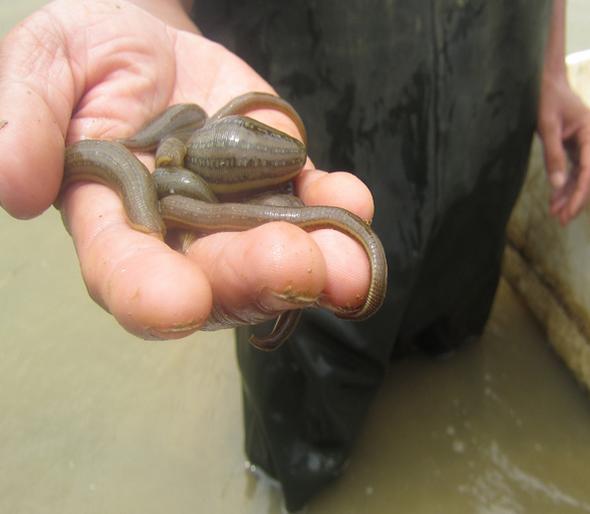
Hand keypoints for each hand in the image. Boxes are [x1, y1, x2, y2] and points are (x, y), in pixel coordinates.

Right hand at [0, 0, 373, 338]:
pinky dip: (337, 212)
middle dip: (253, 280)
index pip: (124, 269)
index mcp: (115, 219)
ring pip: (275, 258)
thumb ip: (27, 116)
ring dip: (318, 266)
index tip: (179, 305)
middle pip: (215, 278)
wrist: (158, 46)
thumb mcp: (49, 64)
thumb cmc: (94, 56)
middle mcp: (180, 237)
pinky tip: (352, 205)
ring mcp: (238, 218)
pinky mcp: (281, 189)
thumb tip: (15, 186)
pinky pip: (313, 208)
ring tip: (349, 269)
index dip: (147, 292)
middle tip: (294, 270)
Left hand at [537, 73, 589, 224]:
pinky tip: (556, 200)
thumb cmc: (546, 98)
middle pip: (588, 176)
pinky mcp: (574, 146)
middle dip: (576, 199)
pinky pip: (574, 169)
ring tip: (556, 214)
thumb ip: (553, 155)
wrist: (545, 82)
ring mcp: (584, 143)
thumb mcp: (547, 126)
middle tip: (561, 220)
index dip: (580, 194)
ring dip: (570, 195)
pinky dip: (565, 185)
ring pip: (581, 176)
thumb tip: (558, 185)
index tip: (568, 212)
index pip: (589, 171)